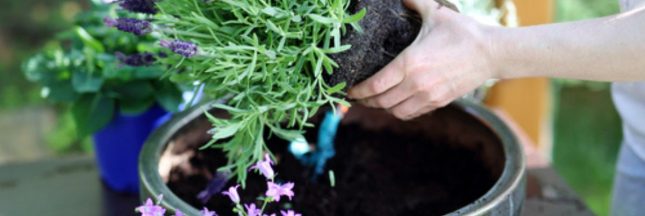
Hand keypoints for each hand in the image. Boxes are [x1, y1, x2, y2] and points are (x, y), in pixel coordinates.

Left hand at [348, 0, 498, 119]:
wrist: (491, 53)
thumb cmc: (463, 33)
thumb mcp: (436, 13)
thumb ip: (415, 2)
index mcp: (409, 64)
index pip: (375, 85)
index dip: (358, 91)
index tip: (349, 90)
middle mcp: (416, 84)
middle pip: (381, 102)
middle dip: (365, 101)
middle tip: (357, 97)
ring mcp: (428, 96)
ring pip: (395, 111)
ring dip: (382, 108)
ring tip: (374, 101)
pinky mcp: (439, 102)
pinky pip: (411, 114)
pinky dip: (399, 112)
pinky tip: (395, 103)